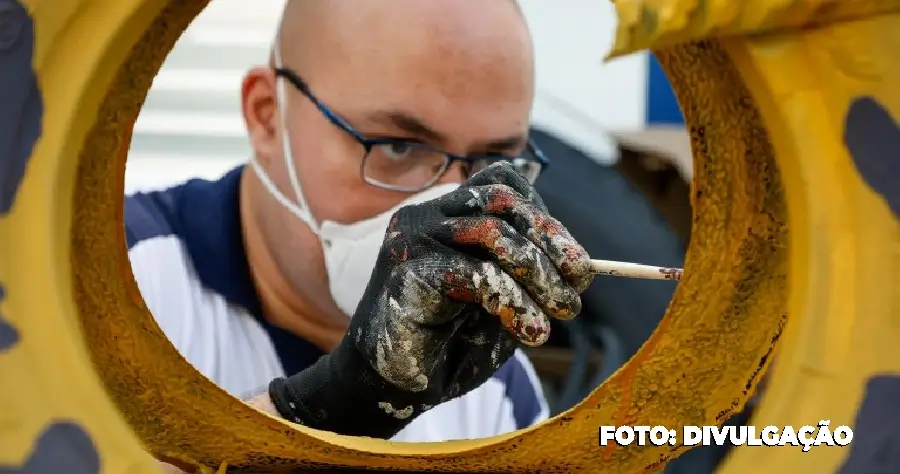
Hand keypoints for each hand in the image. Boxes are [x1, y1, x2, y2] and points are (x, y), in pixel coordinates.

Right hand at [268, 162, 593, 437]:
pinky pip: (474, 273)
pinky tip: (531, 331)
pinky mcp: (407, 271)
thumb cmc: (449, 345)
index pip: (503, 184)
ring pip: (491, 230)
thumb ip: (529, 276)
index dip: (547, 220)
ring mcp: (414, 239)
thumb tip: (583, 268)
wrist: (394, 388)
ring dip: (539, 273)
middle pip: (501, 198)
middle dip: (550, 242)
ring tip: (561, 312)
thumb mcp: (503, 303)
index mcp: (448, 215)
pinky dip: (514, 301)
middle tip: (577, 289)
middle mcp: (428, 216)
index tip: (579, 268)